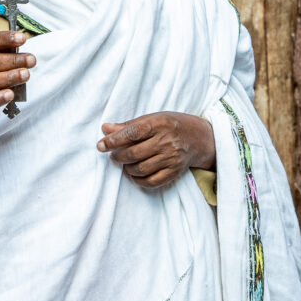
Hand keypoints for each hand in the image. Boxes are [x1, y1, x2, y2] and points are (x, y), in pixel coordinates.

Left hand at [96, 111, 214, 188]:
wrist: (199, 137)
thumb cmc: (171, 125)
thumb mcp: (152, 118)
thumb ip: (128, 125)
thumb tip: (105, 129)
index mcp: (159, 124)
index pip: (132, 133)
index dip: (114, 140)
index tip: (101, 145)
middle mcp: (166, 141)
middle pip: (134, 153)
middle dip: (118, 156)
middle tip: (113, 155)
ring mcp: (171, 158)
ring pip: (141, 169)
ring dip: (127, 168)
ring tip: (125, 163)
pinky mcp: (175, 171)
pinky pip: (152, 181)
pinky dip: (139, 180)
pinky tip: (134, 174)